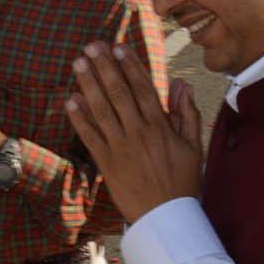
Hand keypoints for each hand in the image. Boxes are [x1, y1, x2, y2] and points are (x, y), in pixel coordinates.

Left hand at [65, 41, 203, 221]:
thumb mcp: (194, 146)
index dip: (129, 65)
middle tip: (91, 46)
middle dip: (104, 67)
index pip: (143, 88)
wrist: (166, 218)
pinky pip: (90, 136)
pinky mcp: (106, 163)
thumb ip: (186, 112)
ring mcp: (121, 147)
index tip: (118, 47)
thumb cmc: (182, 181)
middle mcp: (139, 132)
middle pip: (119, 92)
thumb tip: (181, 82)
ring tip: (78, 63)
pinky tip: (70, 100)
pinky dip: (79, 118)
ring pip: (102, 109)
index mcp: (161, 126)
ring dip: (89, 84)